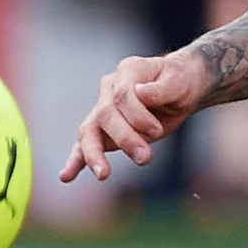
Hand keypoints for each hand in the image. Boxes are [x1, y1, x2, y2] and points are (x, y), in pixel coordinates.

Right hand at [62, 49, 213, 182]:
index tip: (157, 131)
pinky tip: (66, 176)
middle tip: (145, 158)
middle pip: (105, 115)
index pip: (122, 95)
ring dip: (95, 154)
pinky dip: (76, 161)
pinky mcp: (103, 131)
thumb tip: (140, 93)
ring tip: (103, 174)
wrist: (181, 88)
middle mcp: (109, 88)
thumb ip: (160, 88)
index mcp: (128, 71)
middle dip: (124, 138)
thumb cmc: (180, 82)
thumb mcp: (179, 81)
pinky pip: (84, 145)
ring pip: (89, 132)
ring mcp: (103, 109)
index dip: (137, 116)